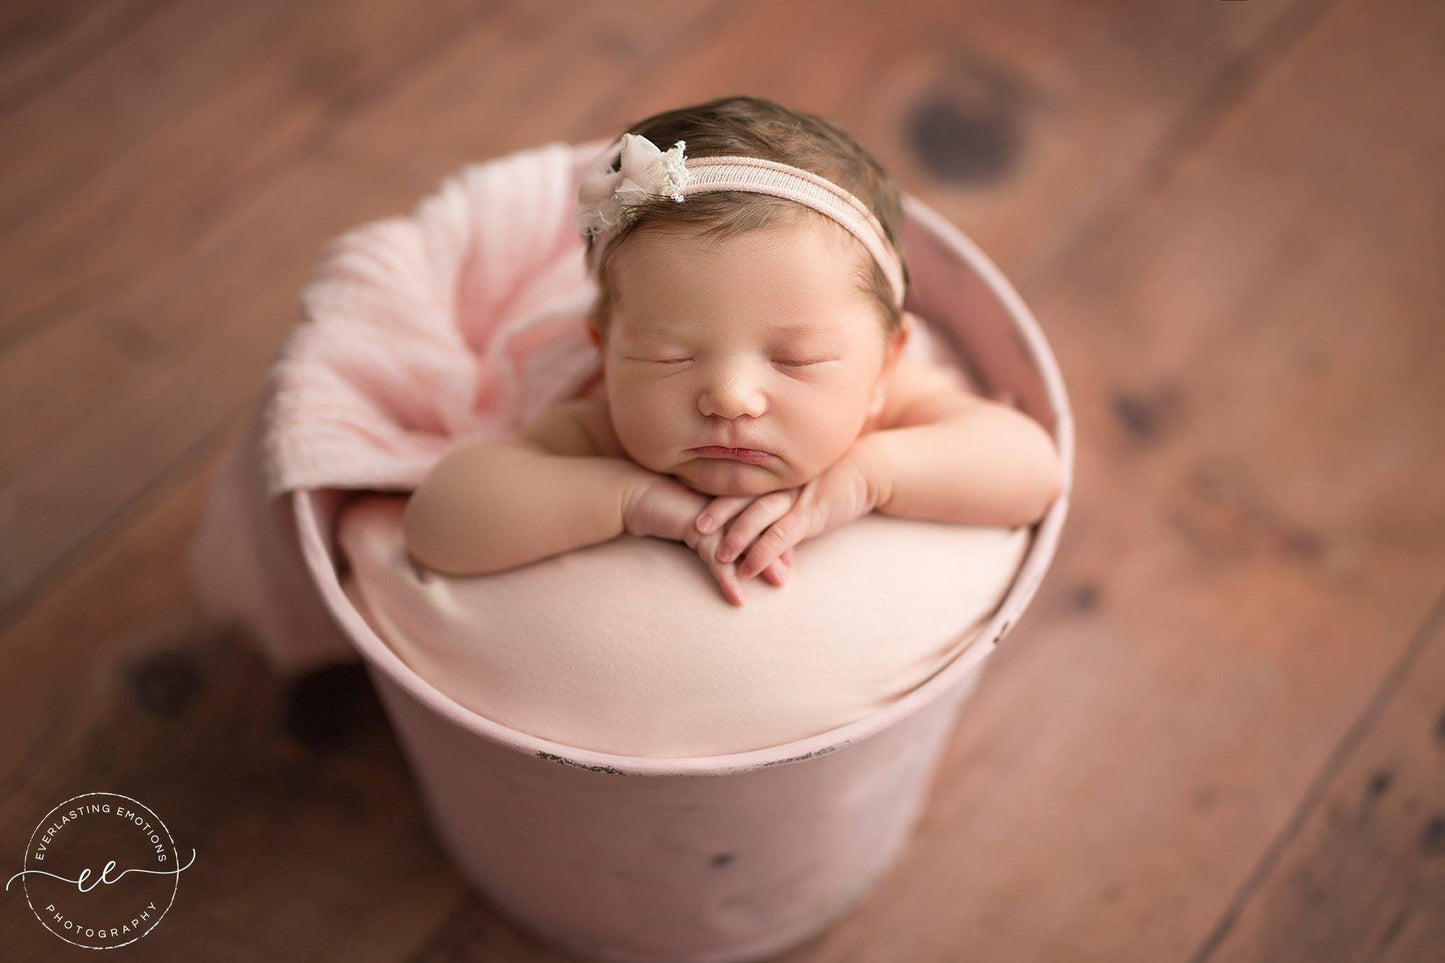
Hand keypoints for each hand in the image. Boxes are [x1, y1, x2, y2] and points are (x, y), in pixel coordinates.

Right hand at [622, 471, 791, 605]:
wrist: (634, 496)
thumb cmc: (668, 506)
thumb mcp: (700, 515)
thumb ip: (721, 522)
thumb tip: (742, 542)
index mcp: (731, 493)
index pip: (766, 514)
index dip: (780, 535)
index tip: (791, 558)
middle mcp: (728, 498)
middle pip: (763, 525)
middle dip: (779, 550)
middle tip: (791, 572)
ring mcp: (715, 510)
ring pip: (746, 540)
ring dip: (763, 564)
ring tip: (778, 583)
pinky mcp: (697, 526)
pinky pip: (717, 557)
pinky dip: (728, 579)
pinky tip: (737, 598)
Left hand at [695, 445, 878, 581]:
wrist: (867, 470)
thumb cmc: (831, 475)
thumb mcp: (798, 478)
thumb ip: (777, 489)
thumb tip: (752, 505)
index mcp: (773, 473)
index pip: (737, 481)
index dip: (713, 491)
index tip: (690, 501)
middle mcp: (778, 483)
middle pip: (739, 496)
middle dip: (715, 513)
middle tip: (693, 529)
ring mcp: (793, 499)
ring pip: (756, 516)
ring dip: (735, 537)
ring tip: (718, 557)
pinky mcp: (809, 517)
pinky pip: (779, 536)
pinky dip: (761, 553)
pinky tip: (748, 569)